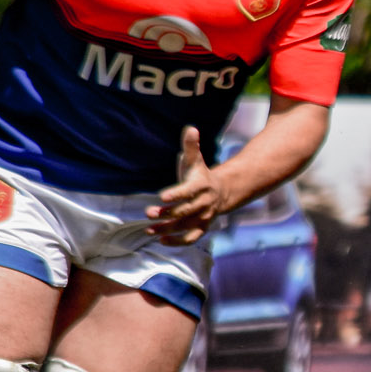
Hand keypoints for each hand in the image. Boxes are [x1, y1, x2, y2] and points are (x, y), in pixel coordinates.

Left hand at [146, 127, 230, 245]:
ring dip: (168, 229)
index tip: (161, 197)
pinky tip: (162, 241)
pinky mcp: (201, 228)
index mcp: (202, 186)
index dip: (176, 195)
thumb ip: (191, 146)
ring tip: (149, 230)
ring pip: (186, 226)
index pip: (188, 191)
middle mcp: (204, 203)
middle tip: (149, 213)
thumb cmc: (200, 175)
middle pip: (186, 211)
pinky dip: (178, 242)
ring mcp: (204, 217)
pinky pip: (192, 238)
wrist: (222, 192)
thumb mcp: (195, 160)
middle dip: (167, 213)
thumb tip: (191, 129)